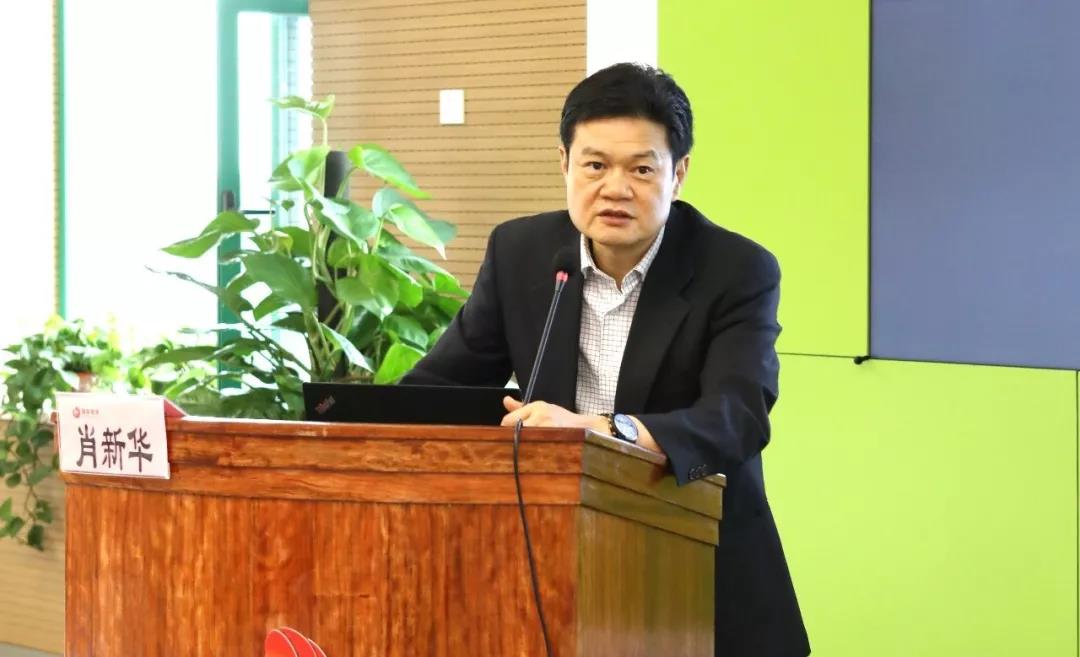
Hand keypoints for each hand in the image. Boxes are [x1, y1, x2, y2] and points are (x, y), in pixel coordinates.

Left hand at [499, 397, 663, 454]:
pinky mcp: (555, 441)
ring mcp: (549, 429)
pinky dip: (534, 457)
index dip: (505, 431)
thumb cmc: (563, 419)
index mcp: (537, 407)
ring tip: (527, 453)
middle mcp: (542, 415)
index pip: (507, 421)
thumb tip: (505, 400)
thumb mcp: (542, 408)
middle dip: (513, 441)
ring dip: (522, 450)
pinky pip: (536, 452)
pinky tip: (536, 459)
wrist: (589, 429)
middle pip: (514, 433)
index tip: (508, 437)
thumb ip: (521, 407)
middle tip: (515, 448)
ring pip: (524, 443)